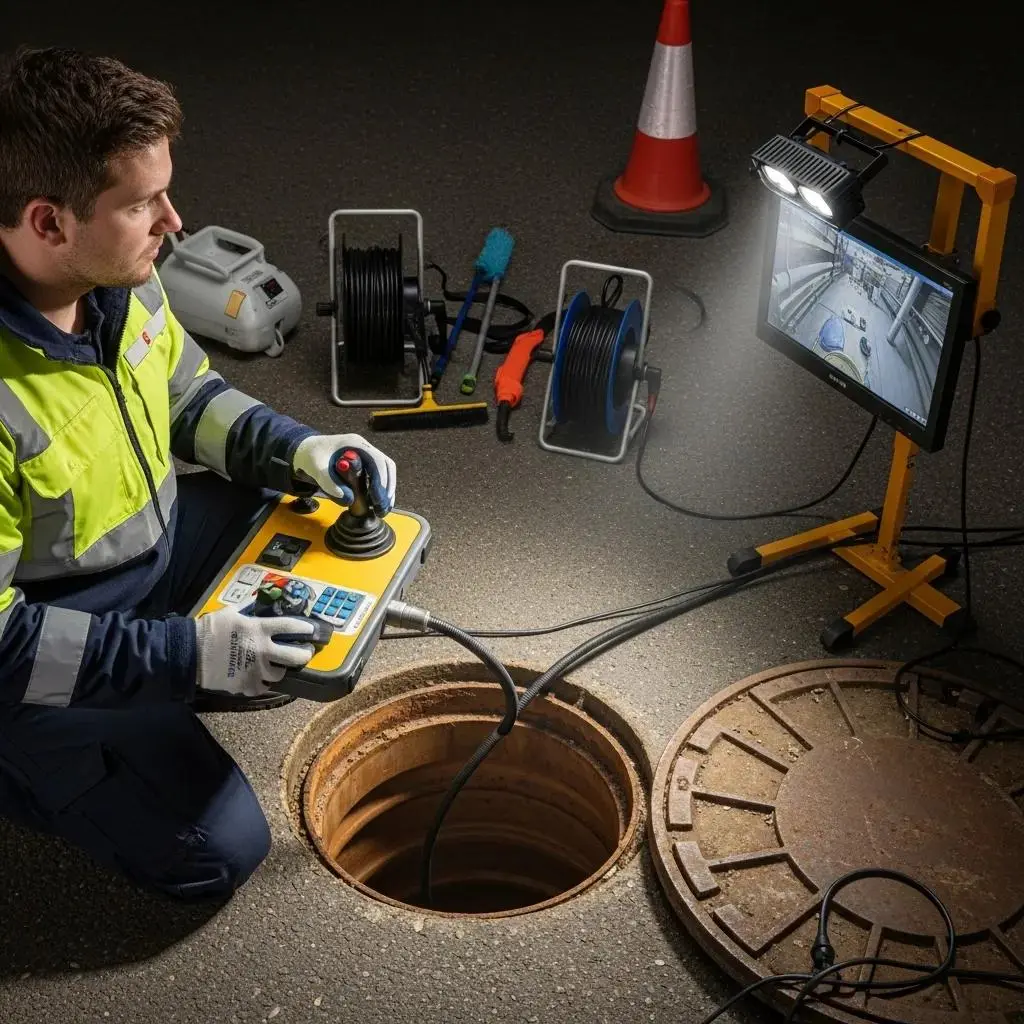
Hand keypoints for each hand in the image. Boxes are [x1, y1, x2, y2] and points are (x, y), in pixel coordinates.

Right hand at [194, 608, 314, 696]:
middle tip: (305, 653)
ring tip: (278, 667)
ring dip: (280, 670)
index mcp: (259, 629)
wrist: (189, 654)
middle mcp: (262, 650)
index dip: (305, 629)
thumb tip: (257, 601)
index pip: (291, 627)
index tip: (311, 631)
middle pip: (295, 656)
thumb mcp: (231, 613)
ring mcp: (256, 670)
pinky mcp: (247, 686)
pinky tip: (260, 678)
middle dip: (304, 654)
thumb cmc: (209, 630)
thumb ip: (248, 609)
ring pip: (280, 674)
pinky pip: (263, 687)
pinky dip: (263, 683)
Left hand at [292, 433, 395, 513]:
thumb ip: (330, 483)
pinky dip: (381, 489)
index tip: (377, 499)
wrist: (306, 449)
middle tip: (382, 508)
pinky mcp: (364, 463)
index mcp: (355, 444)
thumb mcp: (316, 469)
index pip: (376, 461)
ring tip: (383, 509)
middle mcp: (364, 447)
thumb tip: (348, 500)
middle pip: (386, 465)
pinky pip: (378, 474)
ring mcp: (366, 454)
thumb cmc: (310, 456)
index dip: (380, 480)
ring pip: (386, 470)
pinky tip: (378, 502)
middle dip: (387, 488)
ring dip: (386, 490)